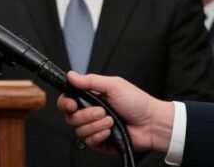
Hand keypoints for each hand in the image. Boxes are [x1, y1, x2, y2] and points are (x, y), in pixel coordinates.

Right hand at [56, 71, 173, 153]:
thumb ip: (89, 80)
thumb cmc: (138, 103)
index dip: (65, 103)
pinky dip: (99, 136)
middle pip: (70, 117)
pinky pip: (88, 141)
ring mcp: (94, 128)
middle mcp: (90, 113)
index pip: (67, 101)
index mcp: (90, 98)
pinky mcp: (100, 141)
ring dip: (95, 125)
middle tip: (102, 111)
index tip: (72, 104)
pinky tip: (110, 131)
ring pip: (78, 130)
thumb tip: (70, 75)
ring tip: (111, 121)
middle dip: (86, 115)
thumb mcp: (114, 85)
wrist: (153, 124)